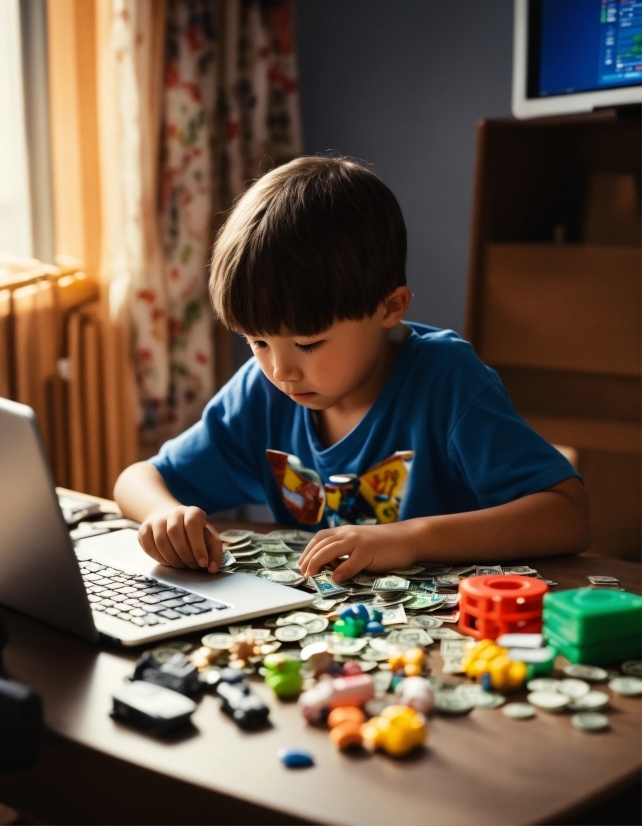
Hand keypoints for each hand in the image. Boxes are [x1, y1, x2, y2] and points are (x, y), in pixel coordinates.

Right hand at [137, 505, 221, 572]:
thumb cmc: (195, 533)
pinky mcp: (144, 529)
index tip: (203, 563)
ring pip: (161, 541)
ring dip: (172, 559)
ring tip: (181, 565)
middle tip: (192, 566)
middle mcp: (174, 512)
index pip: (192, 525)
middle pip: (174, 532)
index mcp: (193, 512)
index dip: (198, 546)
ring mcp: (157, 520)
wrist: (172, 520)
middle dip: (184, 555)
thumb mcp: (209, 538)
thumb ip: (214, 552)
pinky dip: (159, 558)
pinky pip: (149, 546)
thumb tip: (213, 569)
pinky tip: (168, 561)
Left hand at [298, 523, 416, 582]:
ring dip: (318, 563)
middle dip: (309, 559)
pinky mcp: (369, 551)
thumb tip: (328, 566)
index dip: (308, 551)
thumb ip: (345, 552)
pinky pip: (351, 562)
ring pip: (331, 550)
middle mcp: (349, 534)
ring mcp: (358, 542)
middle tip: (303, 573)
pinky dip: (342, 571)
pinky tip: (336, 579)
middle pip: (321, 545)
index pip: (320, 538)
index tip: (301, 564)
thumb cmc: (383, 544)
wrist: (407, 538)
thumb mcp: (360, 544)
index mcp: (345, 531)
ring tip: (311, 575)